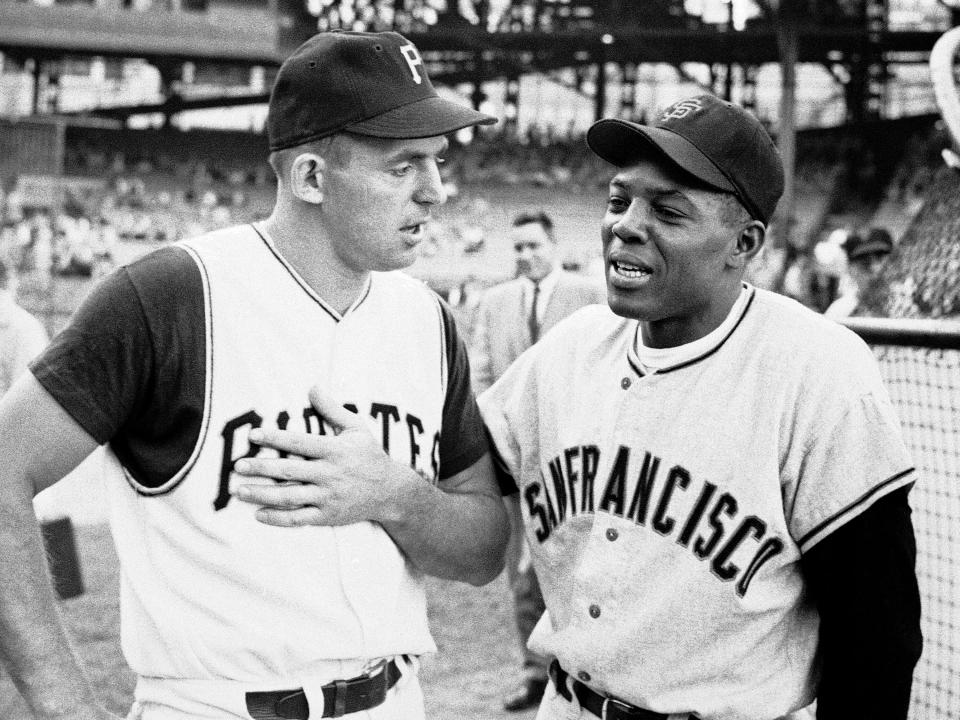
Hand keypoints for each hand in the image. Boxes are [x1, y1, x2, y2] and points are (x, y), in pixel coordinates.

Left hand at [231, 386, 409, 526]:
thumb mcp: (357, 428)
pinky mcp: (328, 516)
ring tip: (240, 490)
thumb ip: (332, 409)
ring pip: (290, 496)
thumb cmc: (370, 456)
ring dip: (263, 494)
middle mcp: (331, 474)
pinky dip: (277, 518)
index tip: (254, 434)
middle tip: (238, 465)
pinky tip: (258, 514)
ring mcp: (328, 497)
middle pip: (290, 471)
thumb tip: (313, 386)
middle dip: (262, 468)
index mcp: (336, 450)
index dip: (276, 437)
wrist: (391, 492)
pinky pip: (299, 519)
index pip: (300, 442)